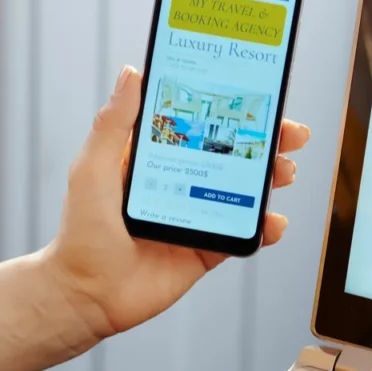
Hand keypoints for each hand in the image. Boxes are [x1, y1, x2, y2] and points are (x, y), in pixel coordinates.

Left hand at [44, 65, 310, 338]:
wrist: (85, 296)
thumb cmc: (80, 230)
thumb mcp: (93, 167)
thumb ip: (113, 123)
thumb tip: (131, 74)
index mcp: (156, 158)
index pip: (201, 124)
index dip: (232, 110)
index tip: (258, 95)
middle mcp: (181, 182)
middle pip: (232, 154)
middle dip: (266, 142)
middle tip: (290, 134)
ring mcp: (196, 215)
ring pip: (244, 190)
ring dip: (270, 179)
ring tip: (284, 172)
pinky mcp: (206, 249)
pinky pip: (242, 234)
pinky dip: (264, 228)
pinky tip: (273, 222)